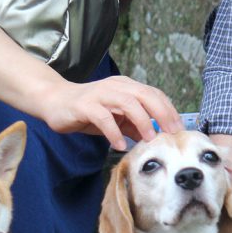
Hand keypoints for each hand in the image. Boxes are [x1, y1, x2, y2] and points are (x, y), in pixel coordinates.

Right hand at [40, 76, 183, 150]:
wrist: (54, 101)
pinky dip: (114, 132)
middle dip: (161, 114)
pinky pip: (104, 118)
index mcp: (125, 86)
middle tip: (171, 133)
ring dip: (142, 122)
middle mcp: (116, 86)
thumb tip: (150, 136)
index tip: (178, 128)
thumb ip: (131, 125)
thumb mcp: (113, 118)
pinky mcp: (85, 106)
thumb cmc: (85, 110)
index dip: (168, 110)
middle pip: (145, 95)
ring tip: (149, 139)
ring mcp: (100, 95)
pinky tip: (119, 145)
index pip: (153, 94)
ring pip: (128, 103)